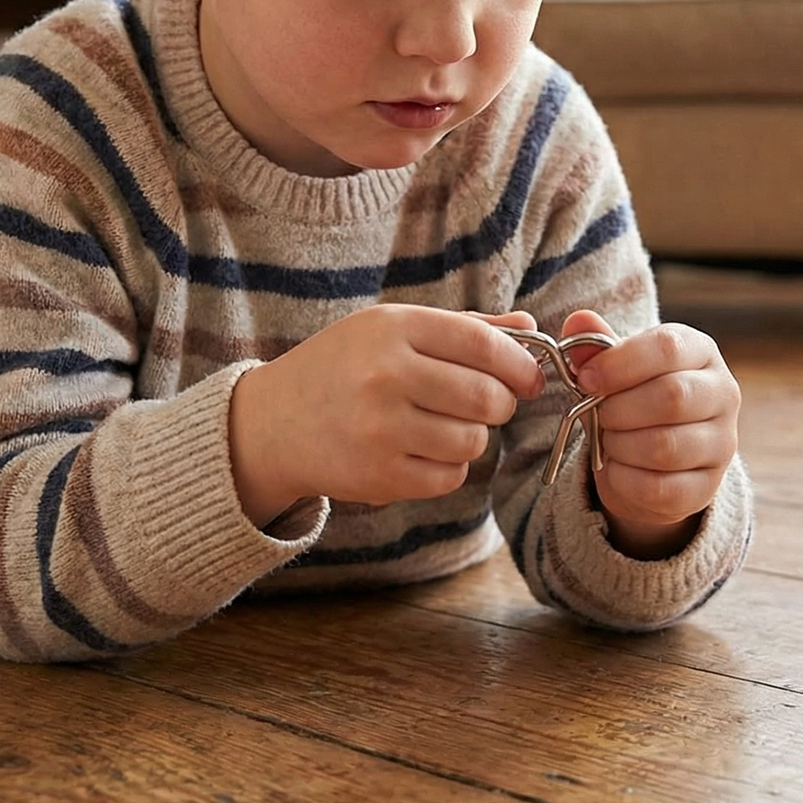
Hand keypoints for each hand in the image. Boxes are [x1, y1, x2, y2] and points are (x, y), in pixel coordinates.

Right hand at [226, 304, 544, 526]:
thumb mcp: (392, 330)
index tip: (529, 375)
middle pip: (486, 396)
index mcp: (392, 329)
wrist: (272, 423)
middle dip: (499, 403)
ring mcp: (380, 429)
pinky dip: (448, 467)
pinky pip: (449, 477)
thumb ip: (463, 327)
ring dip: (471, 436)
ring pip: (473, 440)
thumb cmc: (344, 367)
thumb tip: (530, 326)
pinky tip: (421, 451)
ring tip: (441, 425)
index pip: (481, 343)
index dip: (518, 362)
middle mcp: (385, 375)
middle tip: (483, 402)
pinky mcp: (377, 476)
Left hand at [561, 311, 739, 560]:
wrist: (652, 459)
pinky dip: (624, 479)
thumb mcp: (616, 367)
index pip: (668, 347)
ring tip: (609, 438)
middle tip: (599, 413)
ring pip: (665, 447)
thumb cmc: (634, 398)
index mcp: (701, 352)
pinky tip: (616, 467)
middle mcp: (723, 394)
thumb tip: (578, 320)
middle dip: (619, 408)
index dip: (620, 363)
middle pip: (671, 398)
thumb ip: (596, 346)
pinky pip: (659, 488)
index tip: (585, 378)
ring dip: (620, 444)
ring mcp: (721, 444)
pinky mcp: (706, 488)